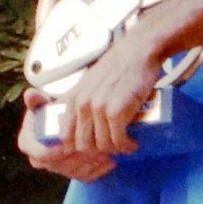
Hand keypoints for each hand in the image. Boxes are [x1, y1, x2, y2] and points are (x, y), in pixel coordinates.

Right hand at [17, 89, 116, 181]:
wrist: (64, 120)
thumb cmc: (51, 110)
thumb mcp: (43, 102)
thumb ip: (36, 99)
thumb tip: (31, 94)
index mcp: (28, 143)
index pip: (38, 154)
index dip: (51, 153)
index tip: (64, 147)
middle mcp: (40, 160)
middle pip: (59, 166)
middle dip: (76, 159)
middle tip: (91, 150)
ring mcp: (57, 168)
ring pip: (74, 172)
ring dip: (90, 163)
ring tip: (104, 151)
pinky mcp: (72, 173)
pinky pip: (86, 176)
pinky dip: (99, 169)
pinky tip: (109, 159)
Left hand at [56, 30, 160, 158]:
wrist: (137, 52)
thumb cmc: (117, 67)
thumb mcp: (90, 83)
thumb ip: (81, 100)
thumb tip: (80, 124)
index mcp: (73, 99)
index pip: (65, 136)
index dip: (80, 147)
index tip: (95, 147)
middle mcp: (81, 105)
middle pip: (83, 145)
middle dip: (99, 151)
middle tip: (113, 147)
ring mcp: (97, 108)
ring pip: (102, 146)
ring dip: (116, 149)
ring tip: (126, 145)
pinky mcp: (116, 112)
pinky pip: (118, 141)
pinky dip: (127, 146)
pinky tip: (133, 143)